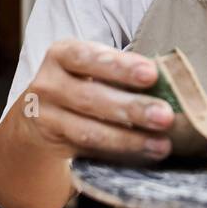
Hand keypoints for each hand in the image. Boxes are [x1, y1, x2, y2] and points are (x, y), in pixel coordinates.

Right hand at [20, 40, 173, 161]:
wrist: (36, 119)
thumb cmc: (79, 85)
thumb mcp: (89, 70)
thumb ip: (119, 73)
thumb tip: (170, 84)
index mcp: (62, 54)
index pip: (89, 56)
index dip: (120, 66)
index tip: (152, 74)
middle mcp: (48, 84)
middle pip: (91, 97)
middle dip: (132, 107)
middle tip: (165, 115)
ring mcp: (46, 116)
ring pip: (89, 130)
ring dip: (129, 138)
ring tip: (162, 144)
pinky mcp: (52, 144)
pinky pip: (88, 150)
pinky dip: (119, 152)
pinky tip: (144, 153)